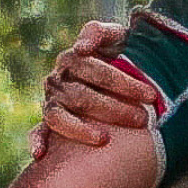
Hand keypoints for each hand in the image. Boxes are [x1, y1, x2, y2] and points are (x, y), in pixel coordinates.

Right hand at [38, 21, 156, 150]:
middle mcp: (58, 80)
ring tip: (104, 139)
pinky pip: (38, 131)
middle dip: (113, 109)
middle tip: (142, 120)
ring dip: (80, 130)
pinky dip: (37, 141)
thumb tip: (80, 49)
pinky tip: (40, 154)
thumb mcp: (114, 36)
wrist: (115, 69)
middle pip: (82, 96)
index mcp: (72, 59)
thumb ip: (99, 32)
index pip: (96, 70)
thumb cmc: (119, 53)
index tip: (151, 96)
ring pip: (60, 116)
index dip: (123, 83)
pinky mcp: (49, 121)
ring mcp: (52, 101)